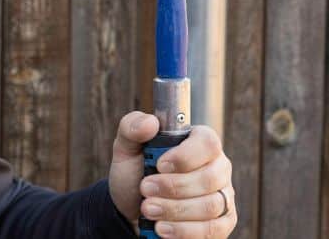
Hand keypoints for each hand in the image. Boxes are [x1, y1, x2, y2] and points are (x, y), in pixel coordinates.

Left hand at [108, 111, 235, 237]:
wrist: (133, 207)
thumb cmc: (136, 172)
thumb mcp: (126, 148)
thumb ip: (132, 127)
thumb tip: (150, 123)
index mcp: (199, 143)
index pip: (207, 143)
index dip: (185, 156)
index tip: (159, 165)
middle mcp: (218, 168)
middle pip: (210, 178)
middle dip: (174, 187)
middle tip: (145, 190)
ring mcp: (223, 196)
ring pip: (210, 206)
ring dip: (175, 210)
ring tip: (148, 209)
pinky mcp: (222, 222)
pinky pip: (212, 230)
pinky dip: (184, 231)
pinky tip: (162, 228)